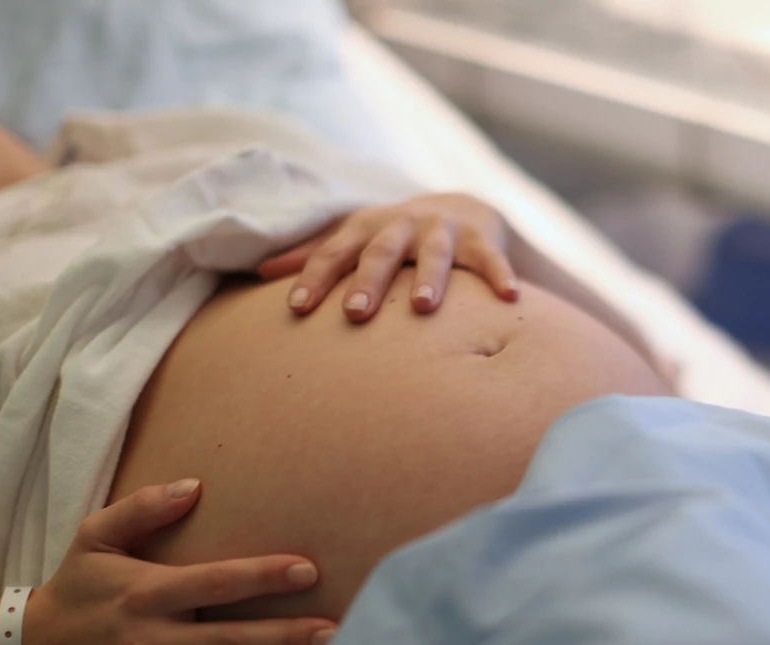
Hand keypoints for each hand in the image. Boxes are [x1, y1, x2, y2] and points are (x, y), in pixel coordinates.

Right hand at [23, 479, 335, 644]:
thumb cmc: (77, 589)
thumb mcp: (96, 536)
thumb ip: (144, 507)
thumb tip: (195, 486)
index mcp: (144, 593)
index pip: (215, 582)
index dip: (264, 576)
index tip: (308, 570)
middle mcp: (149, 641)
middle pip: (231, 642)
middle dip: (287, 638)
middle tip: (336, 632)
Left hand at [258, 193, 519, 320]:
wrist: (462, 207)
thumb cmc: (395, 235)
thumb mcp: (356, 238)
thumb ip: (314, 254)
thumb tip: (258, 273)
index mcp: (366, 228)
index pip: (334, 252)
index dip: (314, 278)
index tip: (297, 309)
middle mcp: (402, 225)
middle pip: (382, 253)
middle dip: (369, 282)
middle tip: (355, 313)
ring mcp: (443, 230)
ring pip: (435, 255)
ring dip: (430, 279)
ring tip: (424, 307)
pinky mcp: (480, 238)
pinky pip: (491, 259)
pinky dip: (500, 275)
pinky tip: (511, 297)